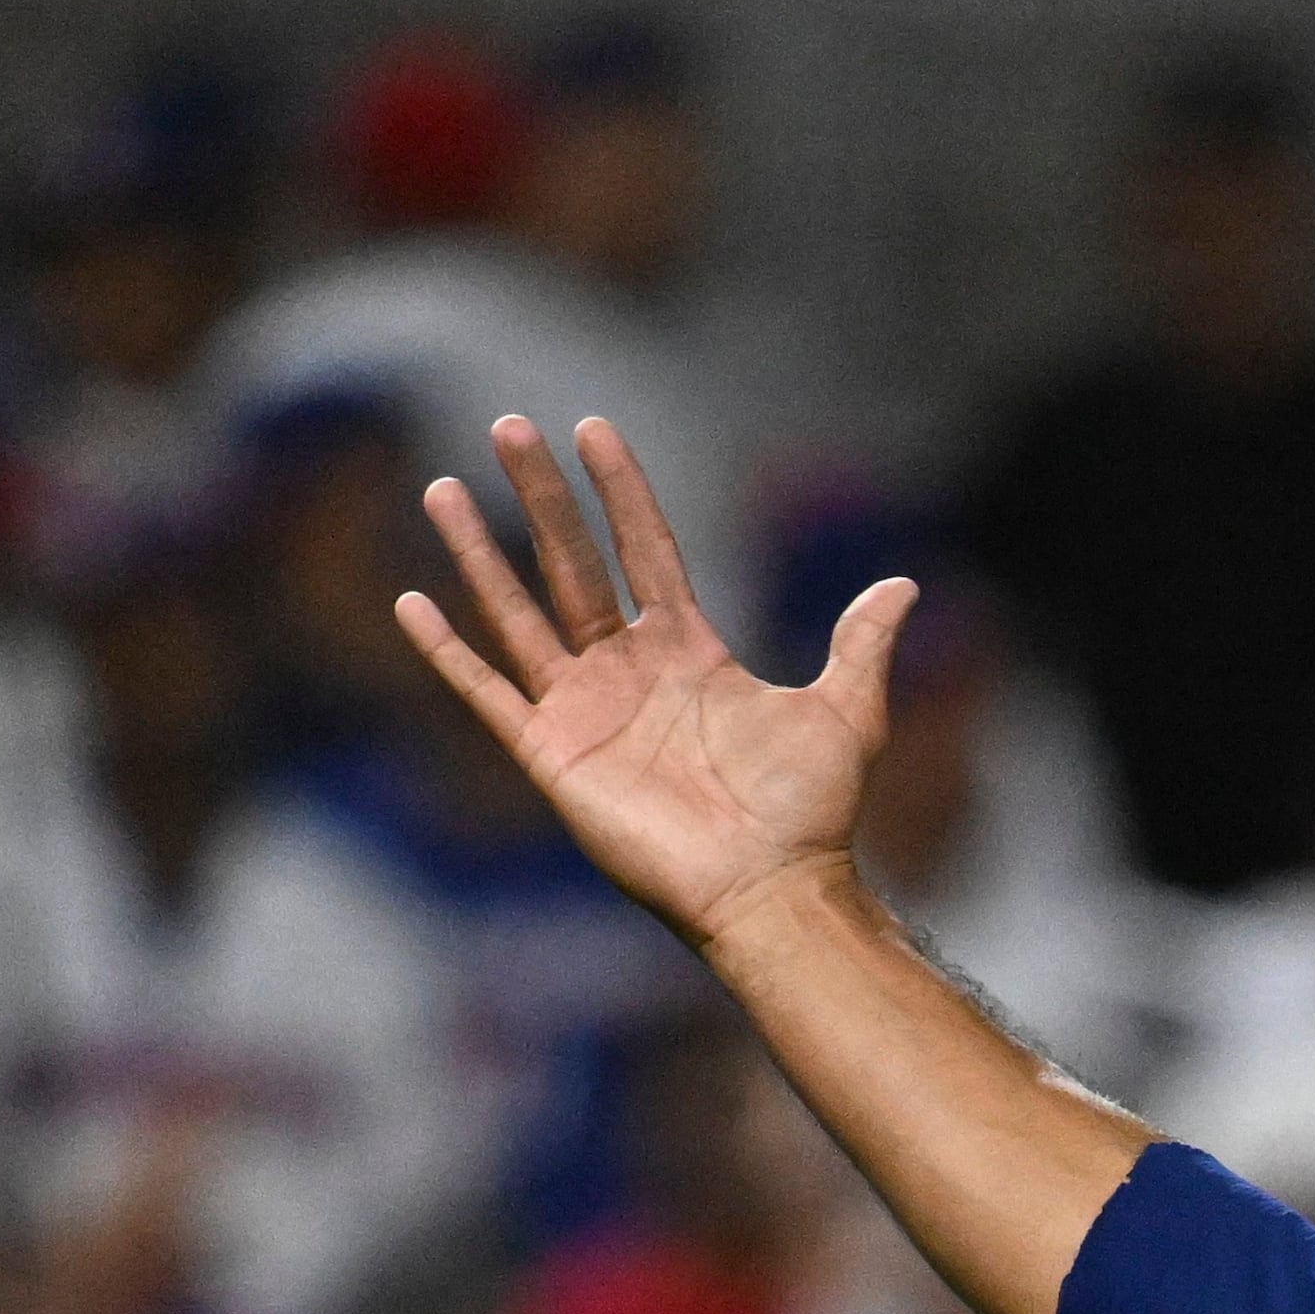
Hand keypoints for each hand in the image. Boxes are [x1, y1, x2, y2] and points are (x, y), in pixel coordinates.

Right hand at [396, 417, 911, 955]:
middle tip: (509, 425)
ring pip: (518, 612)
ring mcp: (585, 709)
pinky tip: (410, 601)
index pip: (645, 550)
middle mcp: (628, 670)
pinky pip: (487, 693)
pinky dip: (447, 651)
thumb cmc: (809, 813)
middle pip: (572, 562)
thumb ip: (861, 645)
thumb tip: (903, 584)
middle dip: (541, 496)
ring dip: (477, 552)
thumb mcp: (845, 713)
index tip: (595, 429)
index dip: (621, 492)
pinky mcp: (552, 754)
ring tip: (441, 488)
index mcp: (688, 651)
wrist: (772, 888)